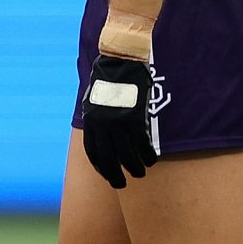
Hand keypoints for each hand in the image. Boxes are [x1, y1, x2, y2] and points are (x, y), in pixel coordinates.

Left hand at [80, 52, 158, 188]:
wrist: (121, 59)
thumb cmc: (110, 77)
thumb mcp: (96, 98)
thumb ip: (98, 117)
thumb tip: (102, 131)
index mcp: (90, 120)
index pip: (93, 152)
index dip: (101, 167)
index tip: (107, 176)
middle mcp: (101, 124)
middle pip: (108, 158)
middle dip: (115, 175)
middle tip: (122, 184)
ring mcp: (117, 121)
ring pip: (126, 154)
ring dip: (134, 167)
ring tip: (141, 173)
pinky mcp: (134, 117)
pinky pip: (141, 143)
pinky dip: (147, 154)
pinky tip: (152, 160)